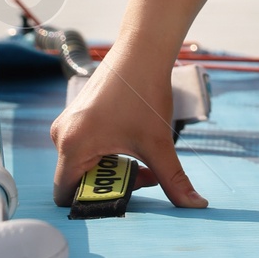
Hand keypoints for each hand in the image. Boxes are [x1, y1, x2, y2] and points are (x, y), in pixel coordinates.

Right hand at [49, 54, 207, 210]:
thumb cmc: (145, 94)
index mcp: (72, 146)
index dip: (91, 204)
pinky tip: (133, 144)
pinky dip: (108, 154)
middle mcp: (61, 136)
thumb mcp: (159, 144)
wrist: (141, 51)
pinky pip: (85, 148)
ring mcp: (66, 124)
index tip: (122, 198)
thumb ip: (173, 181)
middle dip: (110, 185)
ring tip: (143, 159)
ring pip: (84, 164)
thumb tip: (197, 206)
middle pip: (78, 181)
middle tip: (142, 176)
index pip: (65, 195)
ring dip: (113, 169)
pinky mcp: (76, 116)